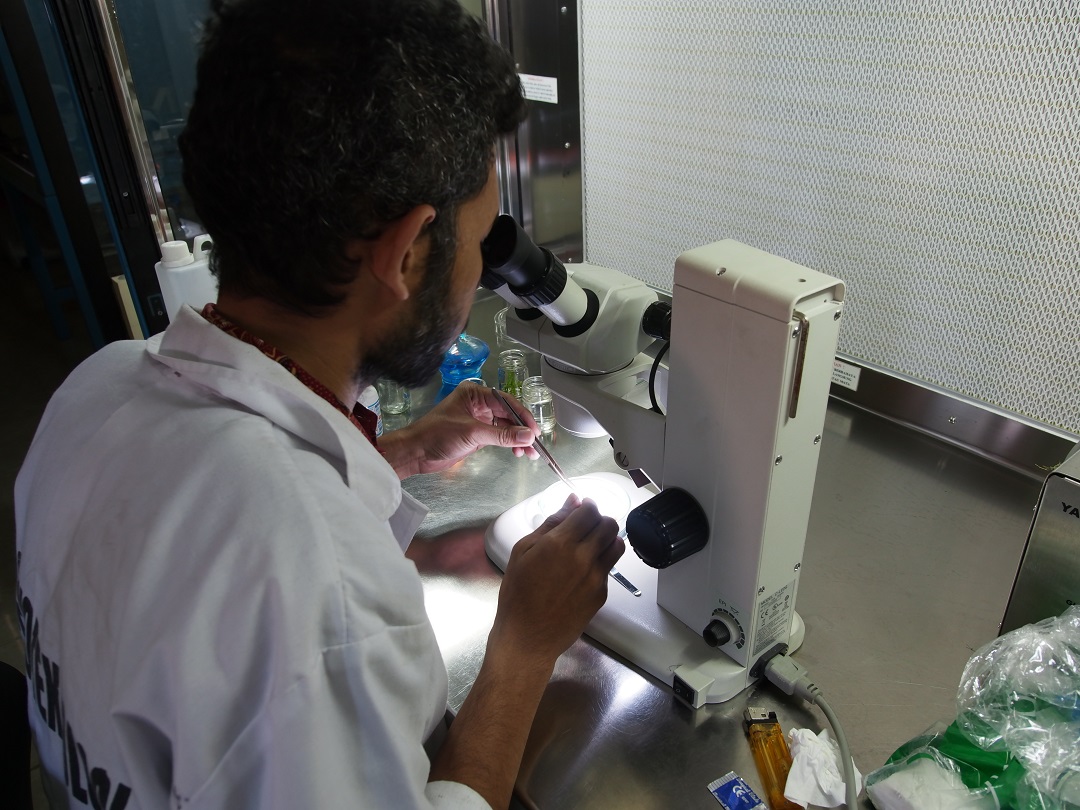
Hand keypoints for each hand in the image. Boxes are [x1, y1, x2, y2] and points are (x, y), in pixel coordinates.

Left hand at [379, 382, 539, 477]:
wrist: (416, 452)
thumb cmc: (436, 434)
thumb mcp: (472, 433)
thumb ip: (501, 435)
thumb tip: (528, 436)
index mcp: (474, 394)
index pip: (506, 401)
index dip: (522, 416)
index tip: (534, 430)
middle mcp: (478, 404)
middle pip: (508, 414)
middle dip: (522, 430)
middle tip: (535, 444)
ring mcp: (478, 419)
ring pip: (505, 427)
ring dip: (517, 439)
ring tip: (529, 453)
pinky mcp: (477, 434)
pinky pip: (499, 436)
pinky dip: (509, 444)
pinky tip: (517, 452)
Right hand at [489, 495, 624, 667]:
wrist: (528, 637)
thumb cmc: (517, 595)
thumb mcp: (522, 552)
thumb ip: (550, 524)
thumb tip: (572, 502)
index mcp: (560, 543)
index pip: (589, 511)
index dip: (587, 506)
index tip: (582, 508)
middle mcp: (583, 557)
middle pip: (608, 525)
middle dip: (599, 520)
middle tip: (586, 526)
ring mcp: (596, 577)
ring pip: (617, 544)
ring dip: (607, 539)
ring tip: (591, 545)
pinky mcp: (602, 594)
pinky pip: (609, 568)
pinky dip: (601, 562)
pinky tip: (583, 571)